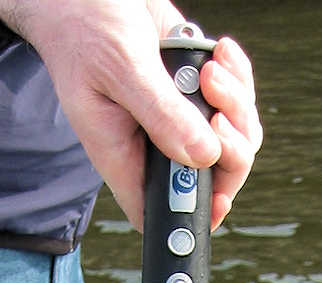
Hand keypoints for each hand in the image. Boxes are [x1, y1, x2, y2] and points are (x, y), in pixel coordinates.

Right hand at [0, 0, 261, 230]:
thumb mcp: (121, 68)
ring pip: (229, 138)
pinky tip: (219, 53)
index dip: (192, 216)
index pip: (158, 210)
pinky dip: (237, 78)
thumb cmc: (84, 27)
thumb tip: (201, 156)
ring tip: (212, 70)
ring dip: (237, 105)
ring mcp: (175, 118)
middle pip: (209, 177)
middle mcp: (151, 144)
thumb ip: (161, 115)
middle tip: (220, 113)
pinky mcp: (192, 91)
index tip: (219, 198)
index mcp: (121, 154)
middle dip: (231, 149)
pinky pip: (232, 101)